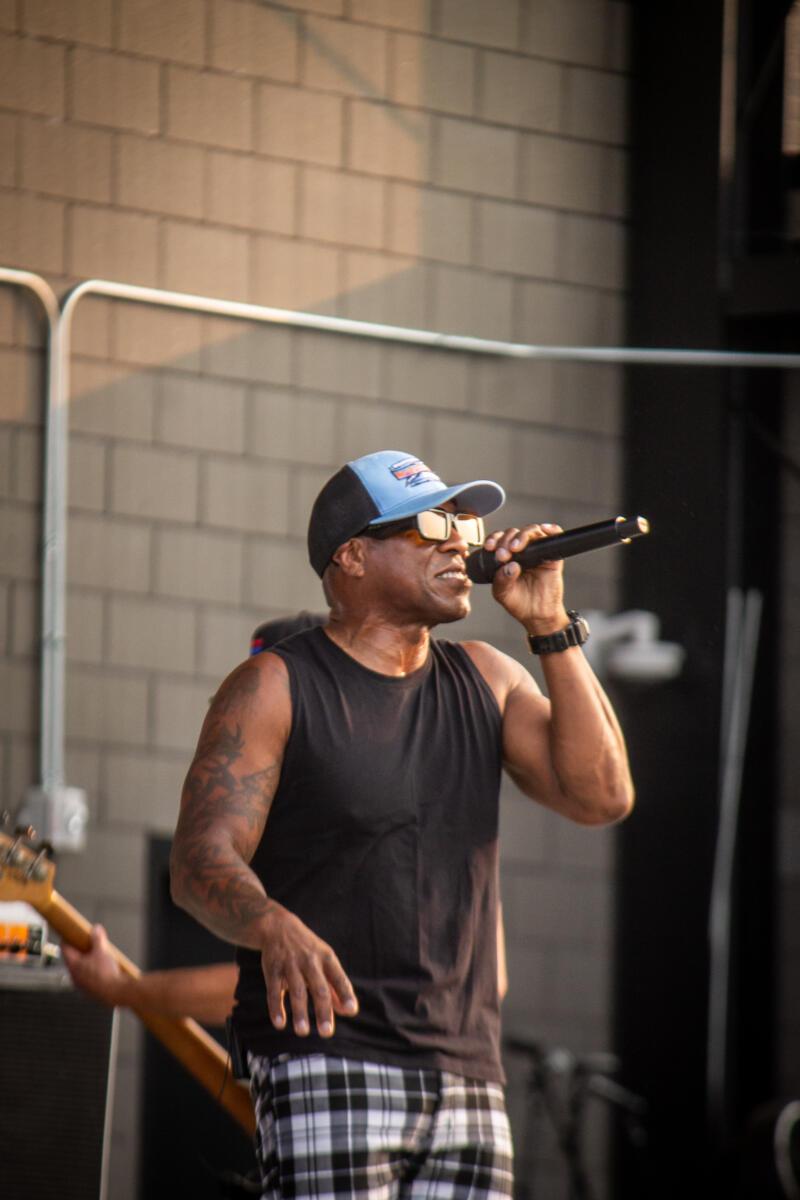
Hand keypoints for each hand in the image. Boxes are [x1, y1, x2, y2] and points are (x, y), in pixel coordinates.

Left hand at [62, 924, 125, 1006]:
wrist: (114, 992)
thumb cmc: (105, 973)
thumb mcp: (102, 950)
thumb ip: (97, 938)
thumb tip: (96, 930)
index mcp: (73, 965)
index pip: (64, 949)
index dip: (67, 939)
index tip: (69, 934)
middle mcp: (74, 976)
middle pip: (72, 959)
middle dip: (79, 950)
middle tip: (87, 944)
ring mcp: (81, 984)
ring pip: (80, 969)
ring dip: (86, 961)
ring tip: (97, 956)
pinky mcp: (88, 990)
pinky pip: (87, 977)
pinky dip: (91, 971)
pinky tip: (102, 968)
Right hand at [259, 903, 357, 1037]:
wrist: (277, 926)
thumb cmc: (307, 949)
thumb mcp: (324, 960)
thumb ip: (335, 986)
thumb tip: (348, 1010)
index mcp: (326, 958)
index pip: (339, 978)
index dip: (345, 994)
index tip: (351, 1011)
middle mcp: (310, 961)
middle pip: (319, 988)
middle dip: (323, 1011)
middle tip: (327, 1032)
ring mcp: (290, 964)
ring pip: (297, 991)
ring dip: (300, 1012)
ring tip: (303, 1032)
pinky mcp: (273, 969)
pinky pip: (274, 990)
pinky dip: (276, 1008)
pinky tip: (279, 1024)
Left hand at [484, 523, 565, 631]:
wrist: (538, 616)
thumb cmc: (520, 603)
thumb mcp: (502, 593)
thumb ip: (501, 580)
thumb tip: (510, 565)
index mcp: (506, 557)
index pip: (499, 540)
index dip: (494, 539)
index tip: (490, 547)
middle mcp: (521, 552)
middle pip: (514, 533)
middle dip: (505, 540)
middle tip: (503, 554)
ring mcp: (537, 553)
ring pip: (531, 531)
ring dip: (522, 536)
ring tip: (516, 548)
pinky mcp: (553, 557)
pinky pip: (554, 536)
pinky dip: (551, 529)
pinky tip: (544, 531)